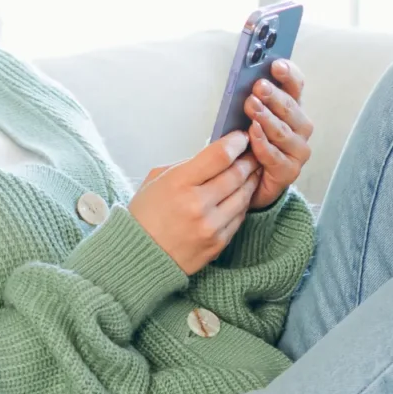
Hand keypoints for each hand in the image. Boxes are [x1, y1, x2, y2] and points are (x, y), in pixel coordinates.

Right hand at [133, 131, 260, 274]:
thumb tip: (214, 155)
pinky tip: (242, 195)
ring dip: (251, 180)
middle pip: (236, 174)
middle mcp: (197, 204)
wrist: (139, 256)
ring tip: (252, 172)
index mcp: (178, 183)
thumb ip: (186, 166)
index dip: (236, 142)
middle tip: (253, 153)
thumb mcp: (156, 180)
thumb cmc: (145, 215)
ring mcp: (210, 226)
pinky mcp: (218, 243)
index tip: (241, 138)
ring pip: (244, 196)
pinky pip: (240, 217)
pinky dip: (243, 203)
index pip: (219, 156)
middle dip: (249, 160)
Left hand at [243, 59, 312, 209]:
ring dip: (267, 118)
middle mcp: (300, 127)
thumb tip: (245, 77)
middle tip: (258, 87)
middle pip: (290, 108)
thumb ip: (252, 99)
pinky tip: (252, 133)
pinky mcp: (289, 171)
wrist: (249, 181)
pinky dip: (263, 143)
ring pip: (283, 131)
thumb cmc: (249, 143)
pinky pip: (275, 155)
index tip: (276, 65)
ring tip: (251, 107)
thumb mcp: (249, 116)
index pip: (296, 86)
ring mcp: (298, 150)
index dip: (289, 74)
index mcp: (293, 109)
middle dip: (273, 96)